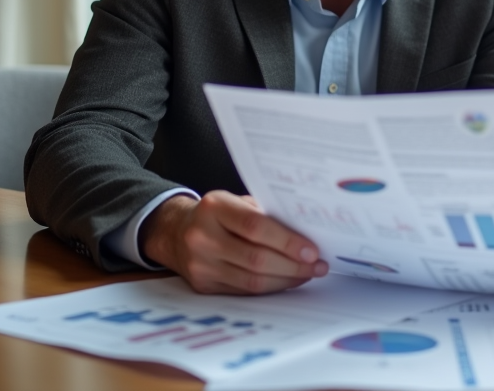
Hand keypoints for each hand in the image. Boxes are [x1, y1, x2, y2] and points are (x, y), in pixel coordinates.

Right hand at [140, 191, 327, 293]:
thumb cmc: (217, 214)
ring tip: (308, 274)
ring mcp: (200, 264)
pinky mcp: (202, 286)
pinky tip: (287, 280)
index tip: (313, 250)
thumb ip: (266, 214)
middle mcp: (202, 236)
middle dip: (293, 265)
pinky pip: (244, 291)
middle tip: (318, 266)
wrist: (175, 232)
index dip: (287, 241)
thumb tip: (307, 233)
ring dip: (286, 280)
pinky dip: (270, 288)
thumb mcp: (236, 202)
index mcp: (214, 207)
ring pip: (251, 281)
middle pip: (256, 258)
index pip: (255, 226)